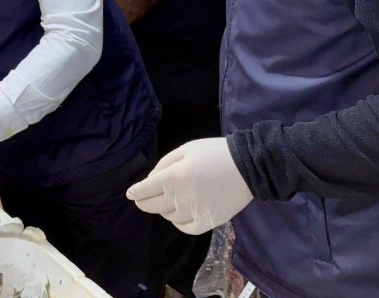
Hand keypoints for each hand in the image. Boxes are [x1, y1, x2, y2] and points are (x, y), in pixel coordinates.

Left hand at [126, 137, 253, 234]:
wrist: (247, 166)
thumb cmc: (213, 153)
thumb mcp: (185, 149)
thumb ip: (164, 164)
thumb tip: (151, 179)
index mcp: (174, 177)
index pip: (145, 190)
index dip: (135, 192)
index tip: (131, 193)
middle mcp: (181, 197)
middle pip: (152, 206)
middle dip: (144, 201)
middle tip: (144, 198)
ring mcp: (195, 211)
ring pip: (168, 216)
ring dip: (164, 209)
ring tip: (170, 199)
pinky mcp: (209, 222)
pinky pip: (185, 228)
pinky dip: (179, 222)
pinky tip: (180, 214)